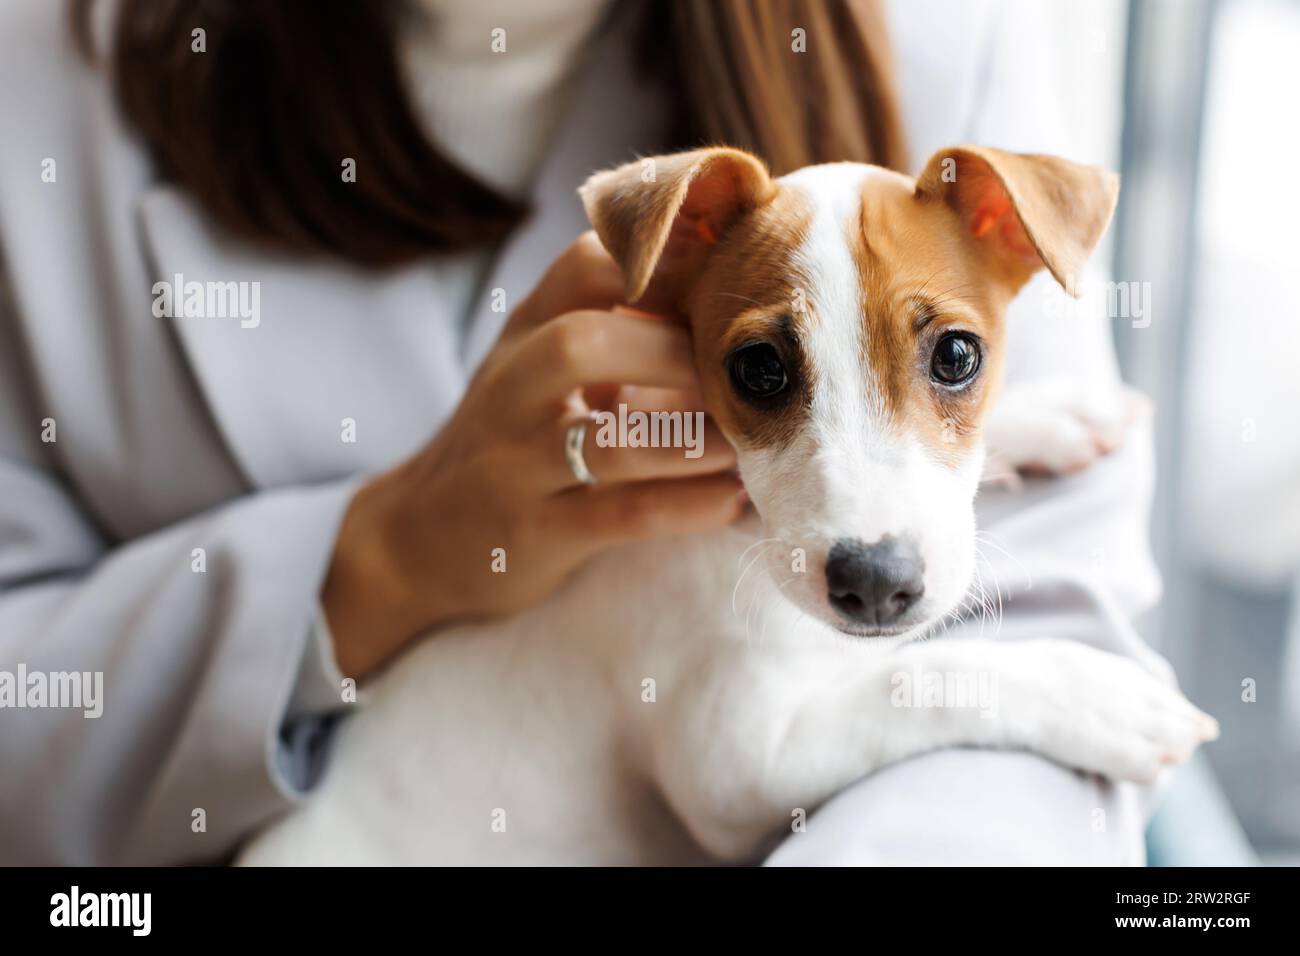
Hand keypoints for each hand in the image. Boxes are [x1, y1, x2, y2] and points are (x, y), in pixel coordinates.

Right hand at [322, 233, 745, 677]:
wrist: (419, 538)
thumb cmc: (510, 442)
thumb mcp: (538, 371)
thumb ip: (610, 328)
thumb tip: (730, 301)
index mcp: (524, 335)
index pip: (583, 266)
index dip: (661, 266)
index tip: (728, 284)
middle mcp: (512, 391)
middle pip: (580, 343)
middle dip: (671, 352)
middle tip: (736, 375)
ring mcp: (517, 465)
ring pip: (606, 441)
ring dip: (692, 439)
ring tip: (751, 442)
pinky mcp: (534, 533)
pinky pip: (620, 516)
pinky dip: (686, 507)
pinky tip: (732, 500)